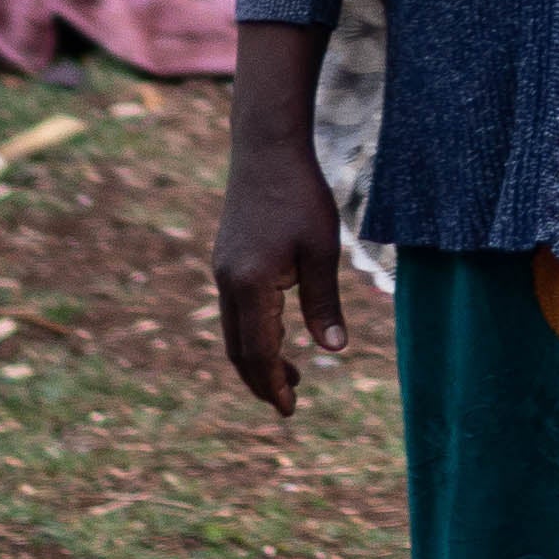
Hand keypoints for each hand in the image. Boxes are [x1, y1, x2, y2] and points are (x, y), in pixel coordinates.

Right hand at [215, 20, 344, 415]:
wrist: (267, 149)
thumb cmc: (301, 196)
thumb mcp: (322, 251)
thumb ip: (324, 302)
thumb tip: (335, 350)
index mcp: (250, 285)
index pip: (258, 351)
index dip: (274, 383)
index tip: (290, 409)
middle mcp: (228, 283)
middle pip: (238, 350)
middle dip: (262, 380)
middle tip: (288, 403)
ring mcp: (223, 271)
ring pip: (233, 331)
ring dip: (257, 358)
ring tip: (290, 374)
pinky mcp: (227, 260)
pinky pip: (234, 311)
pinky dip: (252, 332)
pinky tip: (276, 332)